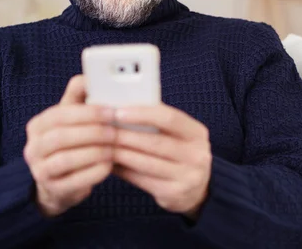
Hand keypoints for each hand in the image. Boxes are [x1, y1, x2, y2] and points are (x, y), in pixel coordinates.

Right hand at [23, 75, 115, 216]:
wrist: (59, 183)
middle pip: (61, 137)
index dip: (87, 112)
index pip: (59, 114)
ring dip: (94, 152)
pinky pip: (74, 181)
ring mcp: (40, 171)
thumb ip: (80, 96)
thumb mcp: (73, 118)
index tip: (111, 111)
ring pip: (66, 159)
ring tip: (114, 148)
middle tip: (116, 130)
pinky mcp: (53, 191)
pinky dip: (94, 172)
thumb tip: (91, 76)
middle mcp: (33, 147)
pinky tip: (110, 166)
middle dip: (92, 132)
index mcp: (38, 125)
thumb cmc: (72, 142)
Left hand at [112, 104, 211, 218]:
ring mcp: (187, 176)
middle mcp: (197, 155)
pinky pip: (142, 180)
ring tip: (103, 145)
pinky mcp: (173, 194)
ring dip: (120, 153)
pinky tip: (111, 163)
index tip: (118, 112)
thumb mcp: (180, 135)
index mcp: (197, 133)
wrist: (198, 189)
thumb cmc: (180, 153)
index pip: (169, 118)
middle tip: (103, 130)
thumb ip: (158, 122)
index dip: (143, 114)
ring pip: (145, 162)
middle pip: (155, 142)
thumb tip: (121, 108)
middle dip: (125, 135)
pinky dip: (123, 170)